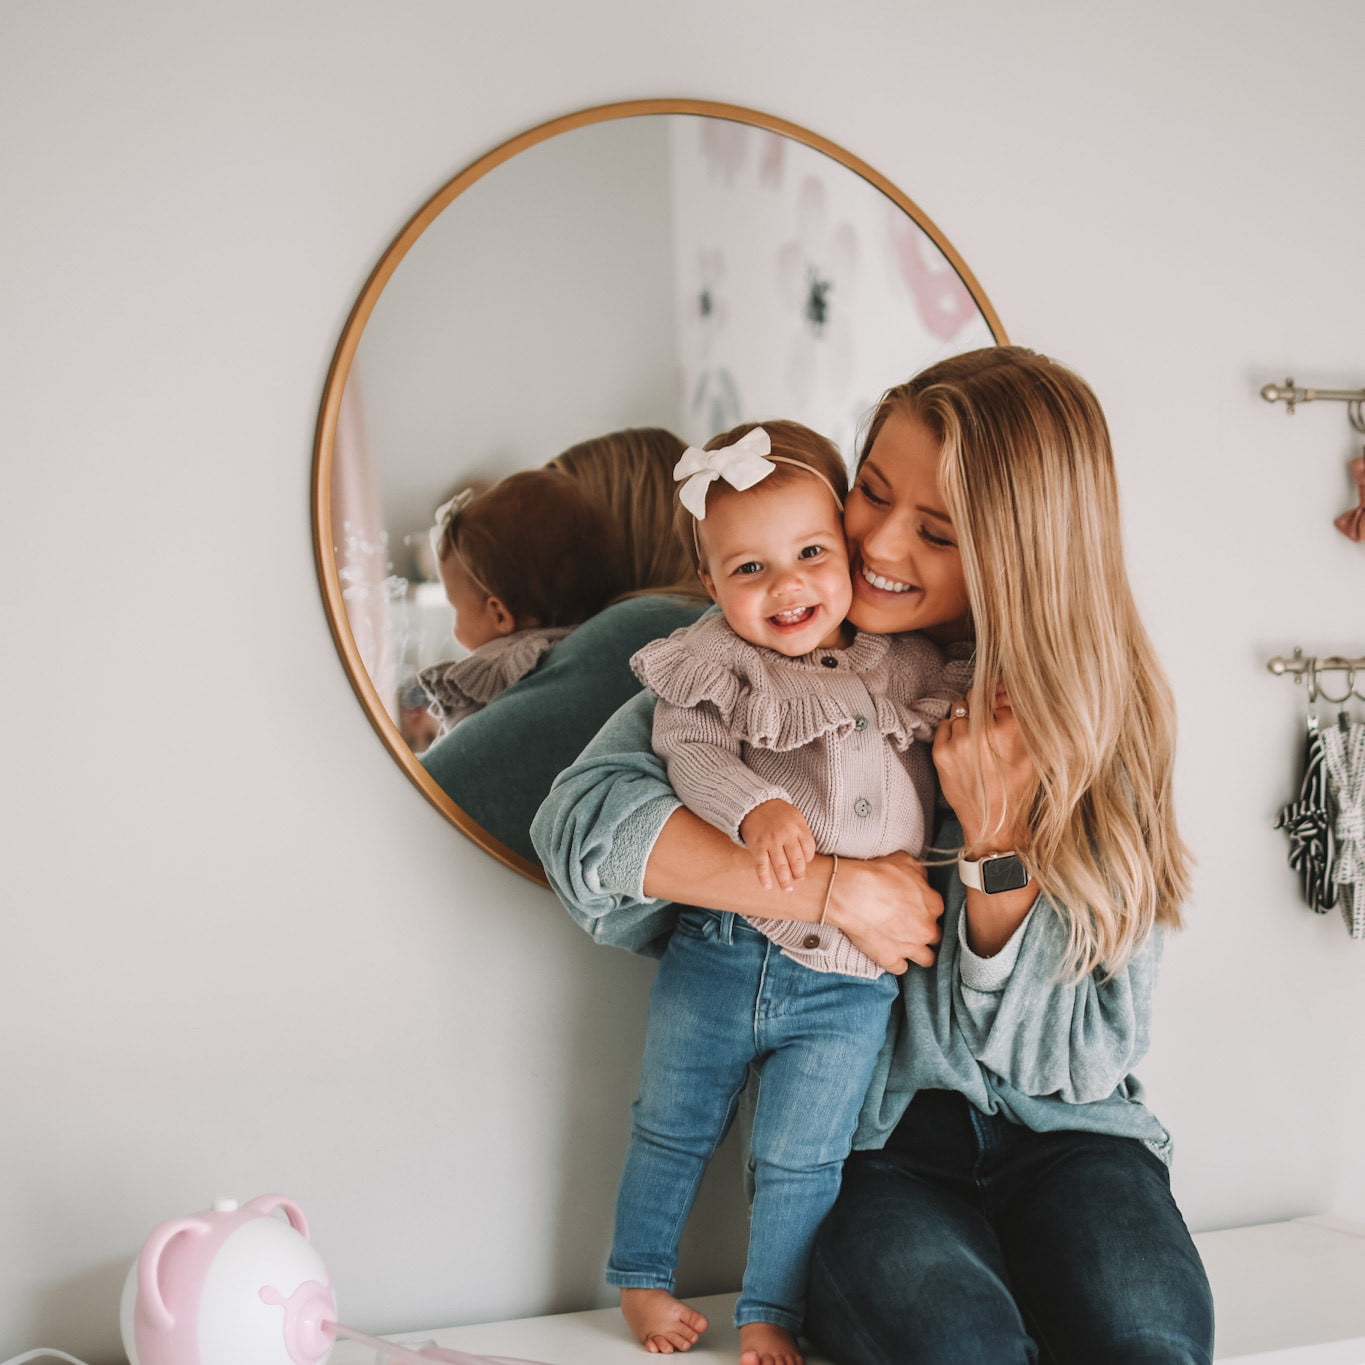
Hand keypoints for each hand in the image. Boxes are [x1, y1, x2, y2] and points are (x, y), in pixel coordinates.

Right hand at [740, 799, 816, 891]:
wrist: (753, 802)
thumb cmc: (776, 812)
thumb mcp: (794, 816)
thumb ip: (802, 833)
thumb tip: (807, 857)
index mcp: (798, 826)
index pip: (809, 848)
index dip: (808, 858)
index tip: (804, 863)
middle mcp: (786, 835)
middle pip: (797, 860)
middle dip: (799, 874)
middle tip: (798, 880)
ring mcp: (771, 841)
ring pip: (781, 866)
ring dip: (784, 881)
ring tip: (787, 889)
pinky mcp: (757, 845)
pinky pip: (761, 865)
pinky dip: (764, 877)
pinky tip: (767, 886)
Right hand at [824, 852, 943, 972]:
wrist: (852, 893)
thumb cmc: (877, 874)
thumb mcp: (904, 861)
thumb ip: (920, 874)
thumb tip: (921, 880)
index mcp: (934, 905)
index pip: (938, 912)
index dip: (926, 910)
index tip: (915, 909)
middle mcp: (927, 929)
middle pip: (936, 937)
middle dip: (925, 932)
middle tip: (910, 926)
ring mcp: (910, 947)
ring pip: (927, 959)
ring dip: (918, 953)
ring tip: (906, 945)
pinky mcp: (891, 959)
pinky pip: (901, 969)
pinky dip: (896, 962)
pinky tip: (889, 952)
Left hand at [933, 684, 1037, 854]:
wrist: (994, 822)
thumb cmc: (1016, 789)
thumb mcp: (1032, 754)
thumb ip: (1023, 721)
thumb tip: (1010, 693)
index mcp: (1009, 729)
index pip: (1000, 693)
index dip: (1000, 695)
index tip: (999, 699)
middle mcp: (982, 732)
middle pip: (977, 697)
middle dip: (982, 705)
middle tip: (987, 721)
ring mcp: (959, 741)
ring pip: (959, 710)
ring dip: (967, 719)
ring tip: (975, 738)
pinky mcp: (941, 752)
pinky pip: (944, 724)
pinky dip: (952, 730)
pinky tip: (963, 746)